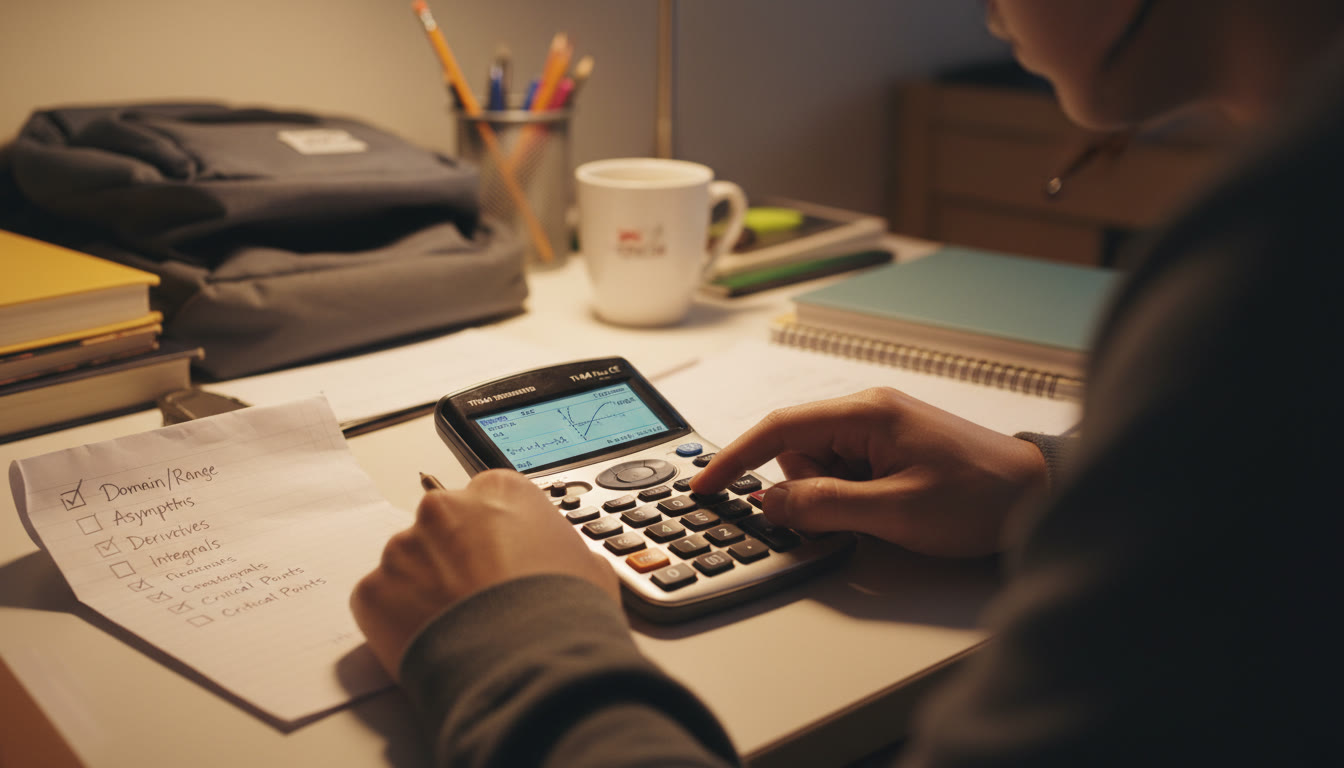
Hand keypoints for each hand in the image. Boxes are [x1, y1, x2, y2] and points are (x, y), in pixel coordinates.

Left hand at [350, 469, 619, 678]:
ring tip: (459, 627)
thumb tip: (559, 564)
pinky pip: (381, 602)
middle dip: (456, 560)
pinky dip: (398, 622)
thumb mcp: (589, 567)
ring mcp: (403, 548)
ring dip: (426, 590)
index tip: (501, 563)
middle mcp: (446, 508)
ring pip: (409, 566)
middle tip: (480, 598)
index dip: (497, 538)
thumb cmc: (563, 615)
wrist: (528, 667)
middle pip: (444, 528)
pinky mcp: (373, 590)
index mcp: (501, 491)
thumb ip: (560, 550)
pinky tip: (434, 641)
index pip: (489, 502)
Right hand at [690, 387, 1046, 557]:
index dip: (735, 458)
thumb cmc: (982, 497)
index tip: (705, 485)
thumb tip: (772, 504)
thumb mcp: (897, 511)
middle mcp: (870, 411)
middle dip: (807, 490)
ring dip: (834, 497)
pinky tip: (890, 510)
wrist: (1042, 495)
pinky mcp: (893, 448)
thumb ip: (826, 506)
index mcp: (867, 412)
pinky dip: (852, 496)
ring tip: (886, 514)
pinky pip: (847, 472)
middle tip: (853, 517)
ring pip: (821, 466)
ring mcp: (883, 429)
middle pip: (799, 451)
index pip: (779, 428)